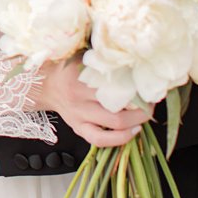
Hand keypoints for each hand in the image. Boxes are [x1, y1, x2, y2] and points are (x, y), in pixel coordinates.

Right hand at [30, 58, 150, 147]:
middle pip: (117, 106)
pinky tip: (133, 132)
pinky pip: (100, 140)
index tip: (147, 84)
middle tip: (151, 102)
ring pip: (114, 124)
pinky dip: (120, 139)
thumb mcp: (81, 57)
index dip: (135, 85)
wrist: (45, 85)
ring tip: (146, 116)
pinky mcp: (78, 128)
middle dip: (141, 106)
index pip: (114, 82)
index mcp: (79, 77)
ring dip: (136, 121)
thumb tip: (133, 59)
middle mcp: (79, 98)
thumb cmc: (66, 69)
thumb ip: (103, 59)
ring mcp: (78, 115)